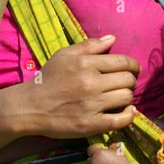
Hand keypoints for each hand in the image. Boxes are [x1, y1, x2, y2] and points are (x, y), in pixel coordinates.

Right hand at [22, 35, 140, 138]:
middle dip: (131, 80)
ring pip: (126, 98)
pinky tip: (127, 111)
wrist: (30, 106)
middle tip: (125, 83)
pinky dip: (128, 115)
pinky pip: (120, 120)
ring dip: (128, 96)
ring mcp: (92, 105)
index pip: (123, 62)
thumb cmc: (48, 79)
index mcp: (86, 64)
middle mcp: (91, 83)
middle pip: (128, 80)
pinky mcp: (91, 124)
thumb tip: (112, 39)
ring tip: (120, 96)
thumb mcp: (64, 55)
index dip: (133, 65)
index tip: (132, 69)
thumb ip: (89, 45)